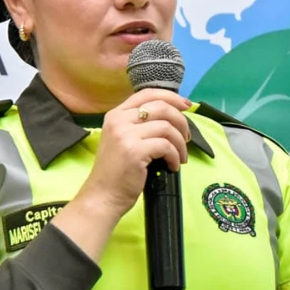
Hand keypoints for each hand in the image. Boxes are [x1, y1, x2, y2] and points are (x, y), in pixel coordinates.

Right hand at [79, 88, 191, 217]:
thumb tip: (173, 116)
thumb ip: (140, 125)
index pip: (147, 93)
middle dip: (181, 121)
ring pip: (167, 127)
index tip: (187, 106)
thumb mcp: (123, 140)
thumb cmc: (116, 172)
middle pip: (161, 107)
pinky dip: (175, 156)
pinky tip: (173, 166)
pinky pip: (166, 146)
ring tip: (181, 156)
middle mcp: (119, 120)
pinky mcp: (134, 150)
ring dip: (180, 143)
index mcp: (116, 114)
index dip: (171, 97)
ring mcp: (125, 134)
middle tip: (186, 138)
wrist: (102, 196)